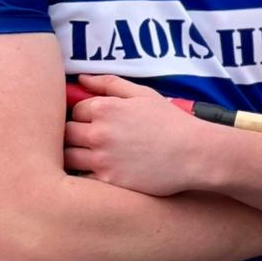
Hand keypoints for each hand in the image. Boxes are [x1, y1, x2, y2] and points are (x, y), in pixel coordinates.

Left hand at [63, 73, 209, 194]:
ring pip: (68, 157)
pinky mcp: (108, 181)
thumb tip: (82, 79)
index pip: (75, 110)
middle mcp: (97, 133)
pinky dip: (90, 173)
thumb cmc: (172, 122)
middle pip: (66, 133)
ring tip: (95, 155)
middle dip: (77, 135)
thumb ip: (110, 84)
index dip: (85, 115)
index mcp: (105, 109)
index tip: (98, 122)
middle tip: (95, 139)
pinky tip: (107, 170)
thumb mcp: (144, 95)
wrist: (195, 154)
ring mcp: (101, 159)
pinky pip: (84, 177)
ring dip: (77, 155)